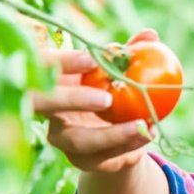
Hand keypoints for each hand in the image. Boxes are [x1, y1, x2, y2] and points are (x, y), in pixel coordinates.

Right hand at [32, 30, 159, 172]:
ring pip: (78, 140)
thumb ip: (129, 54)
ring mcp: (61, 138)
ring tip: (143, 125)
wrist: (116, 135)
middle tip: (107, 98)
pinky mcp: (80, 160)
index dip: (62, 62)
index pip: (43, 66)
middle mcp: (48, 110)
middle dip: (71, 99)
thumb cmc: (112, 91)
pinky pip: (102, 157)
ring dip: (112, 134)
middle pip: (44, 105)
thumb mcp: (118, 72)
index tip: (91, 59)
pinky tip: (149, 134)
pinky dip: (127, 145)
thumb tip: (150, 34)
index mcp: (52, 80)